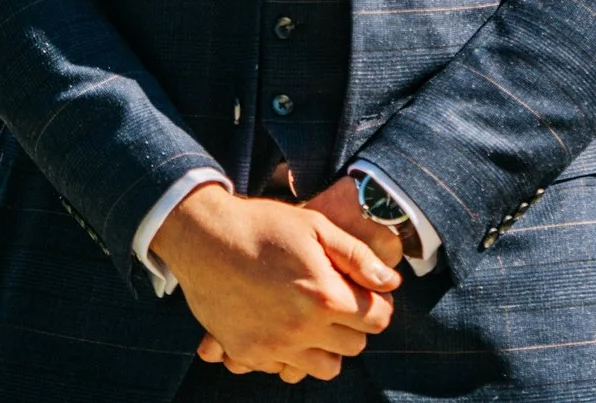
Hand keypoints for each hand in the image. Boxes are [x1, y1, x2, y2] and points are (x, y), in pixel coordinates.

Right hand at [152, 183, 397, 382]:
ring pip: (325, 368)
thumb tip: (391, 283)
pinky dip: (290, 354)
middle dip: (353, 325)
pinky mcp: (248, 353)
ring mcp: (274, 346)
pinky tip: (281, 324)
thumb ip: (358, 257)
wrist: (204, 237)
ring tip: (312, 319)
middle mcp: (303, 329)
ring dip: (327, 347)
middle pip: (354, 347)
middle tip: (336, 301)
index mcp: (326, 297)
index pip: (377, 320)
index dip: (376, 303)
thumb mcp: (316, 227)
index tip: (363, 292)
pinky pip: (284, 369)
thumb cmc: (263, 226)